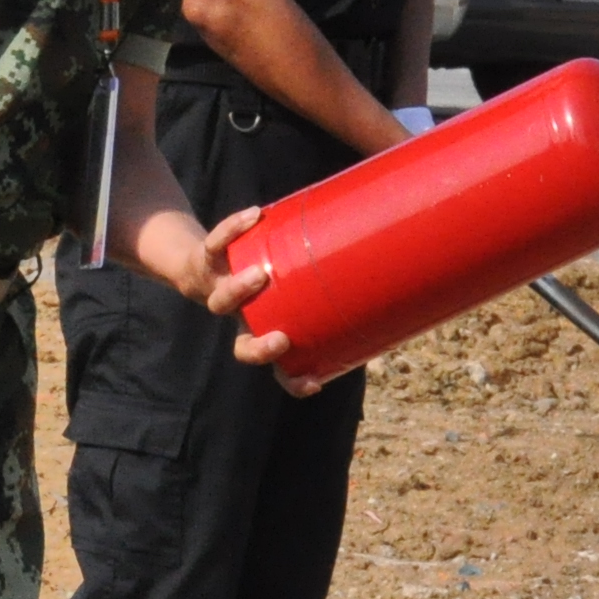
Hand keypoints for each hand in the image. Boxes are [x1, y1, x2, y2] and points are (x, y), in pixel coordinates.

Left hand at [186, 202, 328, 394]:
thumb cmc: (266, 272)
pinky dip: (234, 229)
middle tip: (282, 338)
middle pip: (242, 347)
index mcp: (263, 332)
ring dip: (239, 292)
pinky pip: (217, 242)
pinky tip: (256, 215)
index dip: (293, 380)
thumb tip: (400, 274)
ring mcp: (217, 291)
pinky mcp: (204, 259)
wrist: (198, 256)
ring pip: (221, 302)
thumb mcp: (296, 283)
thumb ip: (334, 287)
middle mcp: (239, 319)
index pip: (278, 370)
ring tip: (261, 274)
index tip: (313, 384)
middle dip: (260, 349)